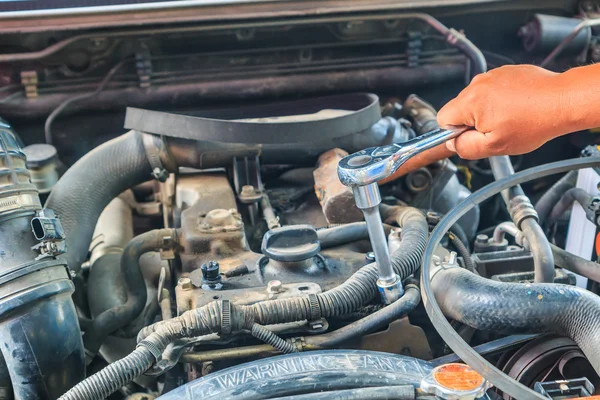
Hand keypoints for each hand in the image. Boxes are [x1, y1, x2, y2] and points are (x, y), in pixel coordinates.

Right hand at [437, 65, 570, 159]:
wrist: (562, 101)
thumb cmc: (534, 121)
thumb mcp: (495, 146)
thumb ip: (466, 147)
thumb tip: (452, 144)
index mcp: (470, 101)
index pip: (442, 119)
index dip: (455, 132)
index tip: (472, 136)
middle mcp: (478, 84)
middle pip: (459, 108)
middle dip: (472, 122)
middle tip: (495, 130)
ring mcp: (492, 75)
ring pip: (476, 100)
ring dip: (487, 111)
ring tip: (510, 118)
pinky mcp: (505, 72)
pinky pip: (492, 90)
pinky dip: (500, 100)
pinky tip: (516, 108)